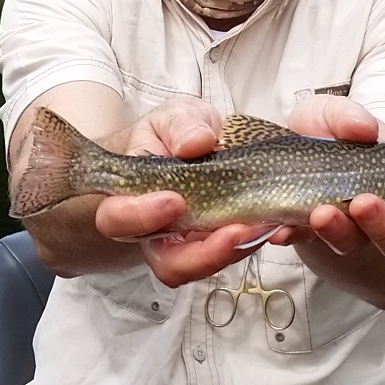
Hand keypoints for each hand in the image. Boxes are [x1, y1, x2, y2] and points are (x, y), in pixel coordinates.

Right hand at [91, 96, 269, 286]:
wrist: (197, 143)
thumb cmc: (176, 133)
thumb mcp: (176, 116)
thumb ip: (181, 125)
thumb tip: (196, 143)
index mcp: (128, 195)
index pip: (116, 218)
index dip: (140, 217)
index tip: (175, 200)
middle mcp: (153, 229)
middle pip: (164, 262)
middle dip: (199, 254)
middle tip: (233, 230)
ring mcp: (185, 243)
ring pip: (199, 268)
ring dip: (230, 253)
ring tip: (260, 227)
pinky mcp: (215, 245)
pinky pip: (228, 257)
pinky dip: (250, 244)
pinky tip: (269, 223)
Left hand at [275, 94, 384, 260]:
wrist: (286, 152)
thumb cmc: (328, 133)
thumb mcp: (335, 114)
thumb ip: (349, 116)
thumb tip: (364, 129)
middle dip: (383, 226)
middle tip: (363, 203)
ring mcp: (349, 232)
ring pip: (353, 244)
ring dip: (339, 231)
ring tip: (321, 213)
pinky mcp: (311, 238)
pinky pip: (305, 242)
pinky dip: (293, 235)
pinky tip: (281, 229)